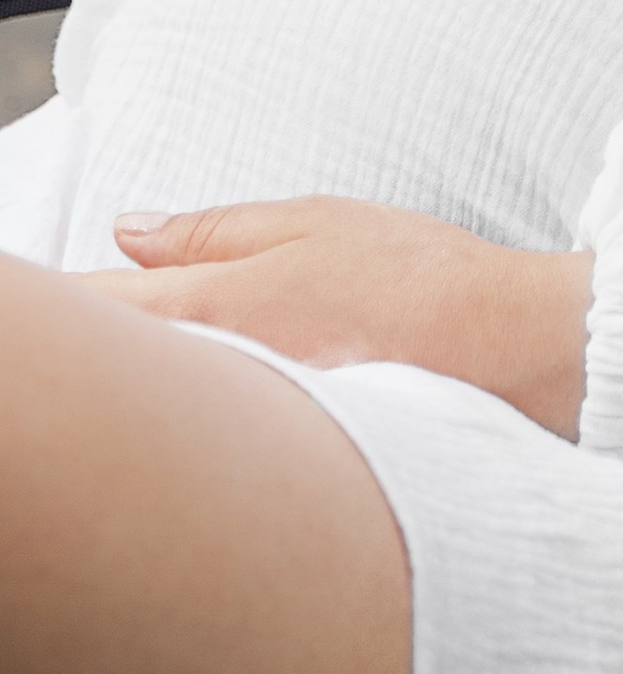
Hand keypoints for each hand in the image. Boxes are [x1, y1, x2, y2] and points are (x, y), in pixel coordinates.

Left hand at [91, 200, 591, 438]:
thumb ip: (211, 230)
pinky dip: (208, 404)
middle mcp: (221, 375)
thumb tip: (129, 233)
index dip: (76, 292)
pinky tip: (246, 383)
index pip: (103, 305)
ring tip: (210, 335)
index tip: (74, 281)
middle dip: (114, 330)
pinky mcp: (279, 454)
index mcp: (220, 306)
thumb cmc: (412, 275)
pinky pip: (212, 431)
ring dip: (162, 368)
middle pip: (124, 363)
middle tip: (141, 299)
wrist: (497, 351)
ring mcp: (248, 423)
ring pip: (167, 396)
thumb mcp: (312, 220)